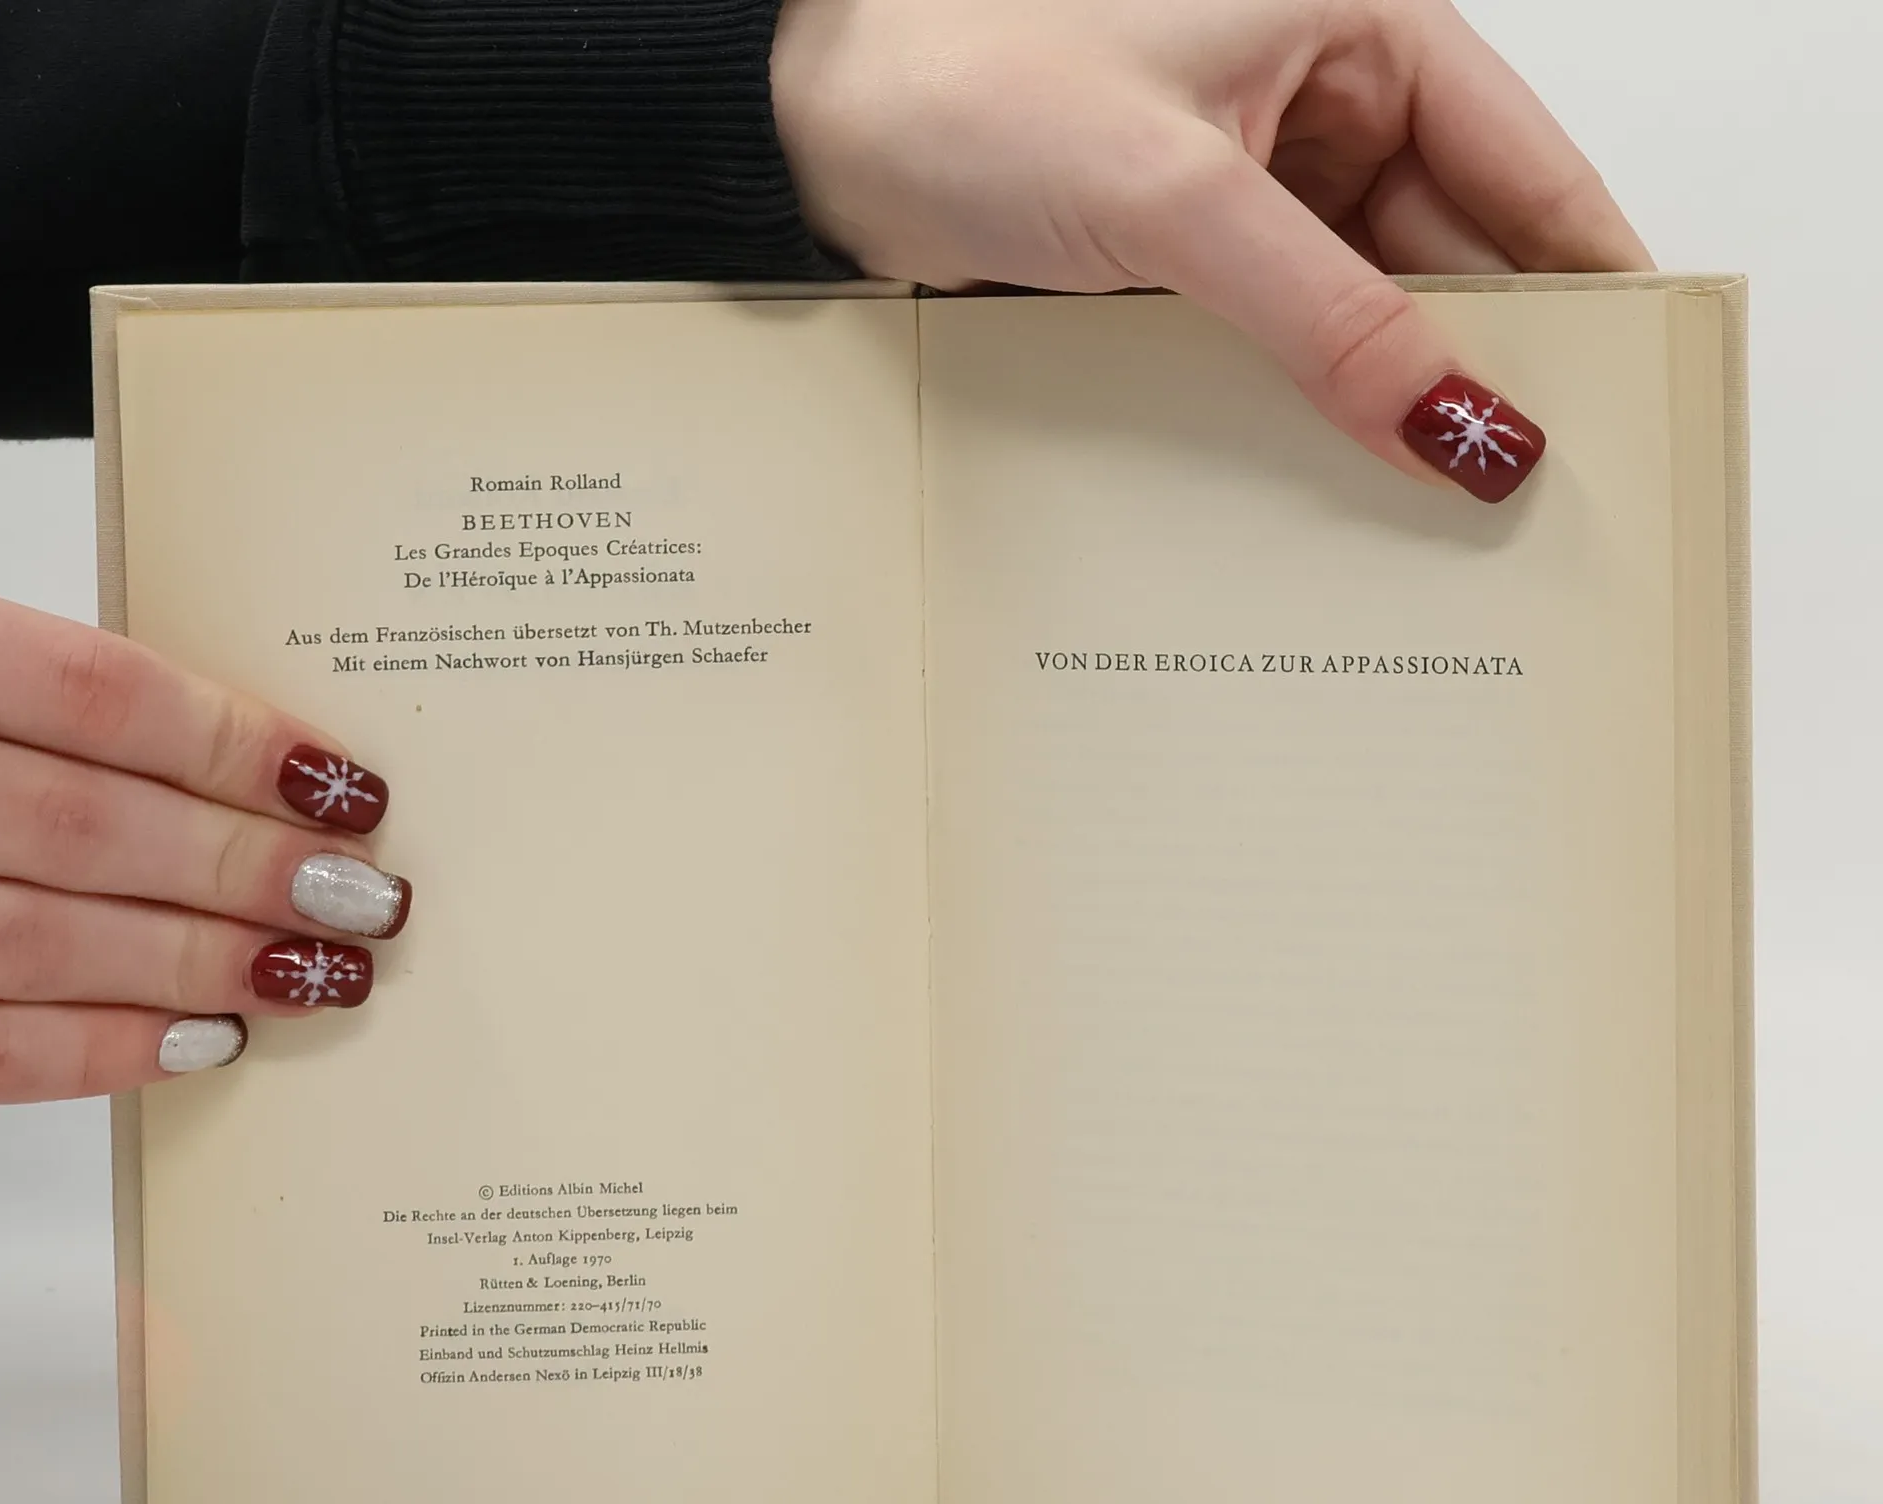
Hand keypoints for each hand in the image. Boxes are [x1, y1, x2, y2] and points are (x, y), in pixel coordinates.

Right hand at [0, 591, 408, 1102]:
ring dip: (194, 966)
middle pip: (81, 825)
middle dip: (243, 870)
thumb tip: (251, 767)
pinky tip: (201, 1040)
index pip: (90, 693)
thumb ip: (47, 700)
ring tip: (316, 974)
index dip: (231, 745)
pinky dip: (95, 1050)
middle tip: (363, 897)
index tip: (341, 783)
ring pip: (32, 943)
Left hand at [773, 0, 1652, 502]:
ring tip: (1437, 510)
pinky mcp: (1184, 258)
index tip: (1630, 389)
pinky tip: (1331, 480)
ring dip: (1387, 400)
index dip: (1587, 277)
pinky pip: (1279, 340)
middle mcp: (1317, 100)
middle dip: (1482, 365)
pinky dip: (1305, 407)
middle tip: (1528, 491)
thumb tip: (1462, 421)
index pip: (1523, 165)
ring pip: (1362, 309)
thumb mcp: (1180, 198)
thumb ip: (1331, 319)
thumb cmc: (965, 81)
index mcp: (1356, 25)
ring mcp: (1249, 187)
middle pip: (1450, 253)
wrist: (816, 133)